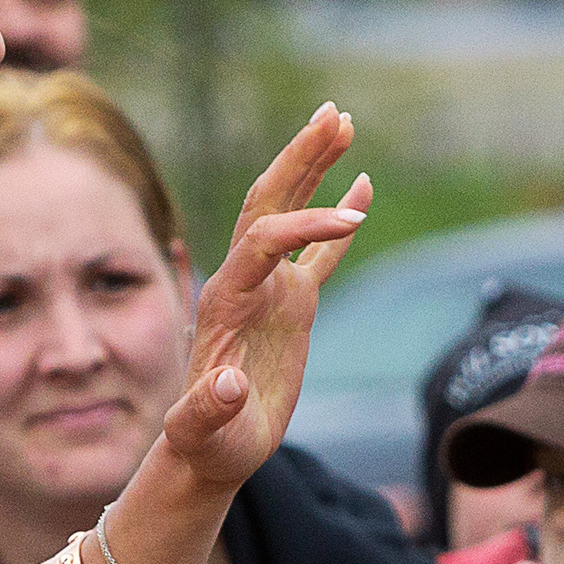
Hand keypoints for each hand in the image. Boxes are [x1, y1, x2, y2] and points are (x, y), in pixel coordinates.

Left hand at [160, 106, 369, 496]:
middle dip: (301, 157)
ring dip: (316, 166)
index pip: (264, 239)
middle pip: (270, 201)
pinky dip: (339, 217)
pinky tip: (362, 184)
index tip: (353, 221)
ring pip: (292, 212)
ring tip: (344, 122)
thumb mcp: (201, 432)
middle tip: (334, 114)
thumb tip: (228, 383)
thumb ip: (208, 407)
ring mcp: (268, 288)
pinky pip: (320, 252)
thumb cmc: (206, 443)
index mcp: (225, 298)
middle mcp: (244, 280)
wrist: (210, 449)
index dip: (305, 225)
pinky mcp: (291, 304)